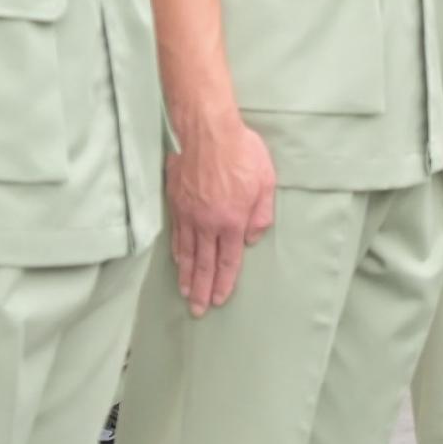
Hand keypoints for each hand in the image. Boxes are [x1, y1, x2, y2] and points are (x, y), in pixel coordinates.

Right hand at [167, 108, 278, 313]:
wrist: (207, 132)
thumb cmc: (242, 153)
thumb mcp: (266, 182)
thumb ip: (261, 215)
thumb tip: (252, 239)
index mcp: (232, 222)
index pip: (228, 261)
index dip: (224, 283)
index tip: (220, 300)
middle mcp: (207, 224)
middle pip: (205, 264)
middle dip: (202, 290)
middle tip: (198, 311)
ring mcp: (188, 215)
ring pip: (187, 253)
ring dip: (187, 276)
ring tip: (186, 293)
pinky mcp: (176, 203)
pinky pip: (177, 235)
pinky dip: (178, 253)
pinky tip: (178, 262)